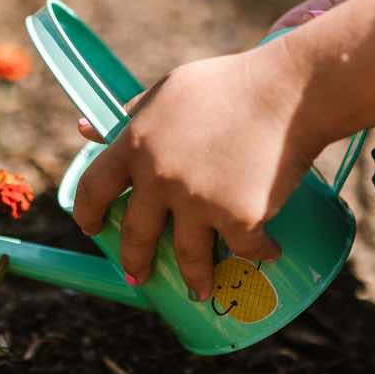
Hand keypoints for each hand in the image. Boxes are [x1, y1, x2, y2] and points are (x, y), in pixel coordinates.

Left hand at [72, 0, 374, 300]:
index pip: (93, 188)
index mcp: (135, 142)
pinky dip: (260, 252)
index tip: (92, 229)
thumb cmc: (231, 84)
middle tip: (137, 275)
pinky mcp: (239, 217)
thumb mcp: (170, 90)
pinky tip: (268, 253)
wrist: (291, 90)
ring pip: (187, 257)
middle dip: (134, 262)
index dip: (88, 213)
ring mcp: (197, 200)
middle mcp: (159, 176)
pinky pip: (245, 248)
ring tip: (199, 289)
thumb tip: (83, 128)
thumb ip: (130, 113)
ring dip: (194, 279)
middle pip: (136, 234)